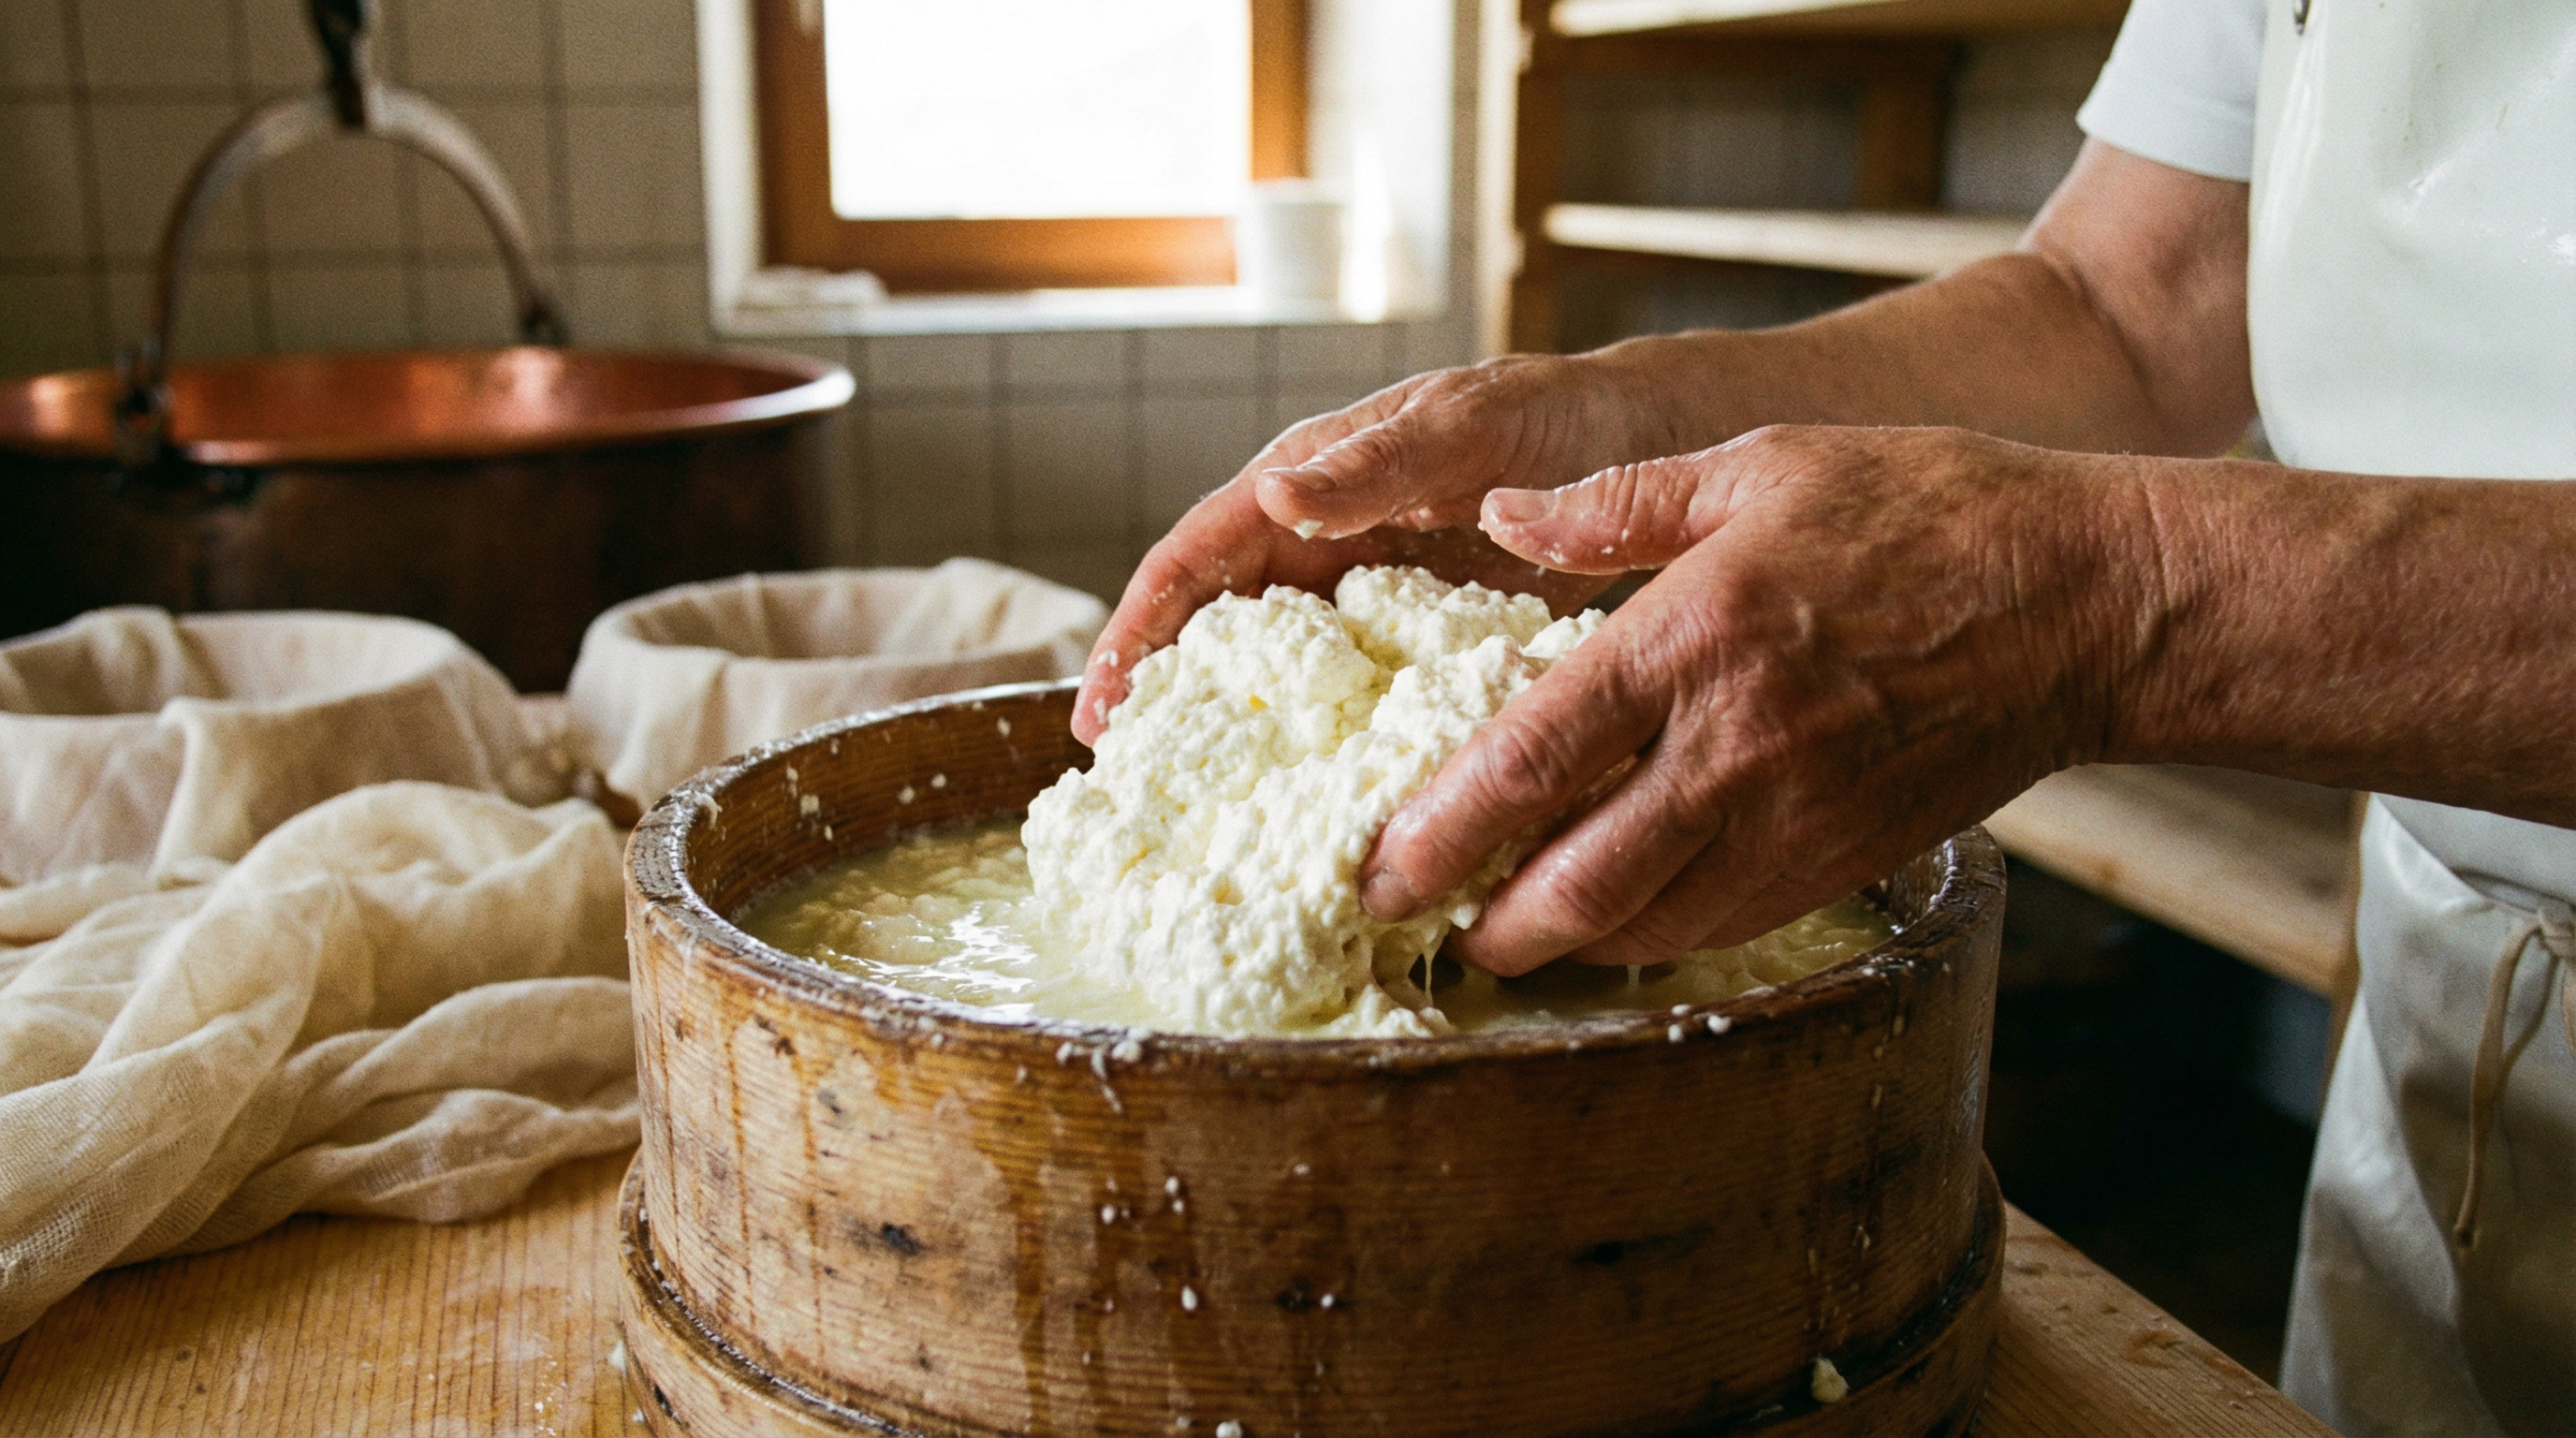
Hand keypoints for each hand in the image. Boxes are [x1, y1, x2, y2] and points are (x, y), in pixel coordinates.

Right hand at [1072, 352, 1686, 740]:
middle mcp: (1326, 530)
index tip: (1099, 714)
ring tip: (1202, 807)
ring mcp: (1371, 580)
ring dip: (1236, 724)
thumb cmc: (1564, 413)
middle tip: (1131, 785)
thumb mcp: (1469, 429)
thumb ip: (1375, 465)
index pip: (1195, 556)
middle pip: (1217, 618)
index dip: (1137, 633)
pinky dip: (1323, 735)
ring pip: (1278, 661)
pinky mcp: (1421, 625)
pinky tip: (1320, 796)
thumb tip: (1271, 497)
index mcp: (1314, 474)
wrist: (1664, 434)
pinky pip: (1353, 685)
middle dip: (1164, 694)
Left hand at [1359, 425, 2165, 972]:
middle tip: (1422, 924)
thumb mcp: (1758, 463)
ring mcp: (1792, 821)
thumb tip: (1497, 513)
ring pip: (1645, 926)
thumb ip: (1613, 501)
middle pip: (1576, 882)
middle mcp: (1732, 750)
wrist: (2086, 604)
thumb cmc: (1925, 513)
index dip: (1442, 831)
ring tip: (1498, 932)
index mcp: (1691, 638)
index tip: (1379, 867)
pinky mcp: (1842, 862)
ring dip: (1560, 944)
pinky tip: (1612, 922)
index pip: (1532, 760)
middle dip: (1485, 922)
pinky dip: (1650, 938)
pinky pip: (1720, 926)